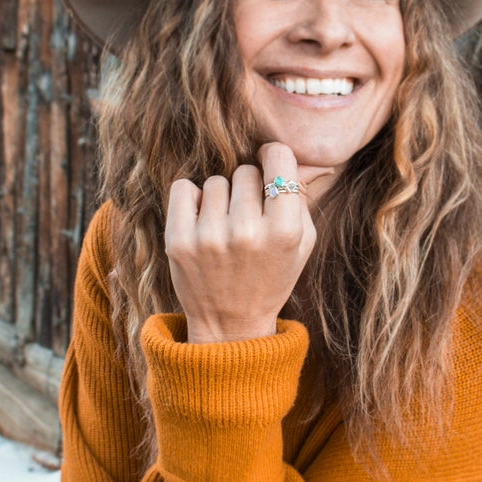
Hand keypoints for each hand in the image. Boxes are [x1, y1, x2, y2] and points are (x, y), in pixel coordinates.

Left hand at [165, 143, 333, 342]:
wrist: (231, 325)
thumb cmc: (271, 277)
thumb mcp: (302, 243)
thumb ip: (301, 196)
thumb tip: (296, 156)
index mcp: (284, 232)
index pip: (279, 159)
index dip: (274, 157)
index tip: (269, 163)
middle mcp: (247, 233)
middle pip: (245, 171)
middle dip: (248, 187)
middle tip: (248, 215)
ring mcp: (210, 237)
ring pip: (216, 181)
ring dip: (222, 198)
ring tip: (225, 226)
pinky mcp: (179, 241)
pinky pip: (184, 188)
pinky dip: (192, 199)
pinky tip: (202, 221)